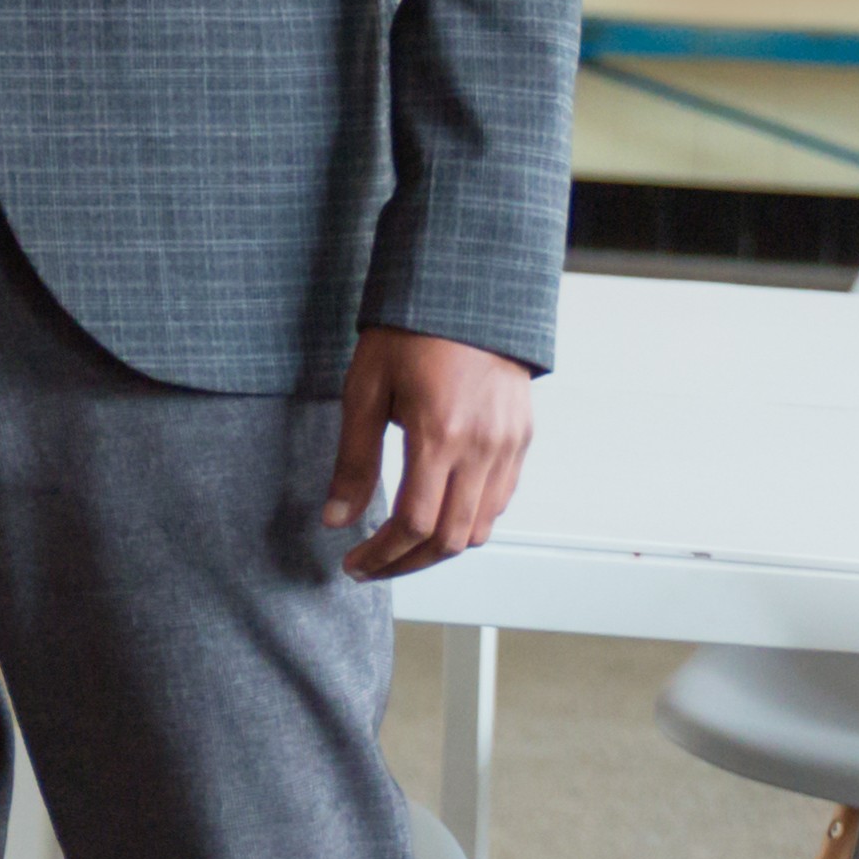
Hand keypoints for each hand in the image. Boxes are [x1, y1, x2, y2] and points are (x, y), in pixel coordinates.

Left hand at [327, 328, 529, 579]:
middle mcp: (482, 446)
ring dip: (439, 549)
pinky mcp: (521, 437)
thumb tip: (337, 519)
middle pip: (450, 539)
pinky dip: (469, 521)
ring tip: (400, 548)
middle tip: (371, 567)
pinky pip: (500, 501)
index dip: (381, 555)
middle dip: (406, 564)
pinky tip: (436, 515)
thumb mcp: (365, 390)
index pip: (413, 524)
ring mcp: (508, 444)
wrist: (467, 291)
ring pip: (481, 528)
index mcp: (439, 433)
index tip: (353, 563)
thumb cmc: (409, 332)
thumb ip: (354, 461)